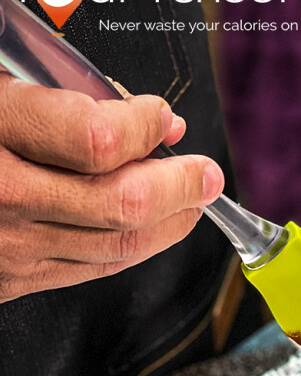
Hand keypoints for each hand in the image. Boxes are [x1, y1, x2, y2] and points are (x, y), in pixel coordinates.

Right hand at [0, 74, 224, 303]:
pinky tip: (156, 226)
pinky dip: (136, 246)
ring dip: (172, 222)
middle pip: (121, 205)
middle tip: (205, 171)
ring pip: (117, 247)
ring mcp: (7, 247)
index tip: (160, 117)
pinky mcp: (12, 280)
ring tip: (194, 198)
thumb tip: (151, 122)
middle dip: (181, 186)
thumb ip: (64, 95)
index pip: (95, 140)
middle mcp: (0, 196)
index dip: (144, 127)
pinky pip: (94, 269)